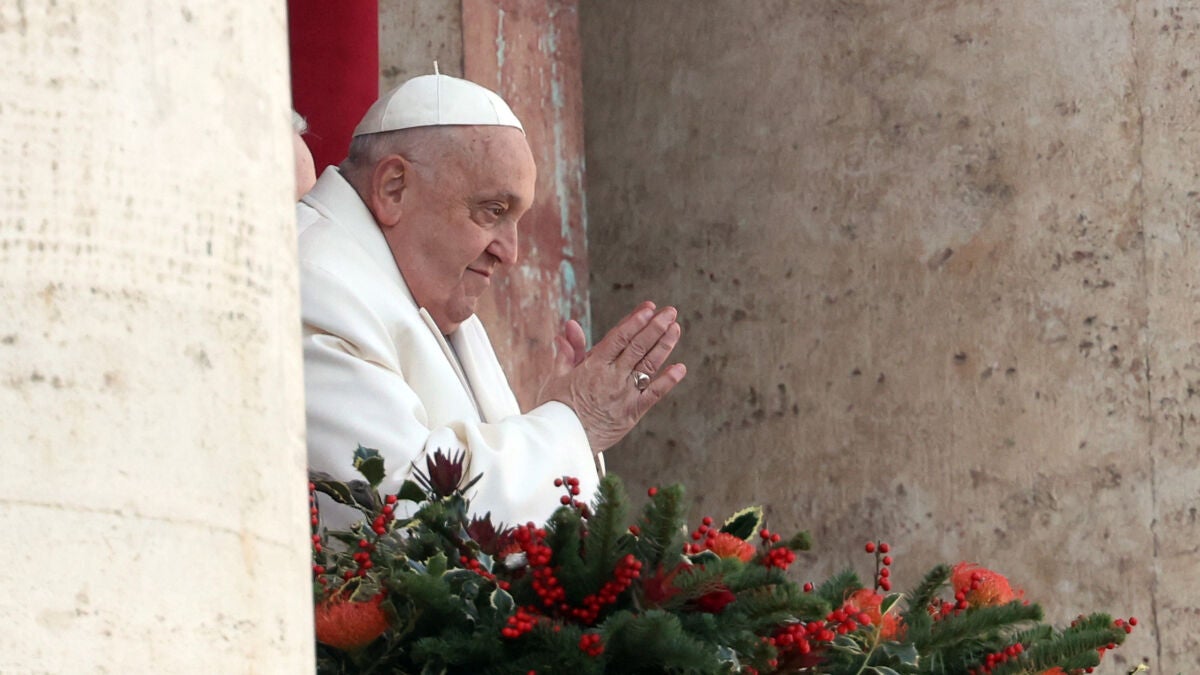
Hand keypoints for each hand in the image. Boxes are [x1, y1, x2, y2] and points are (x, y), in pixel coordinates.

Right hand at [537, 301, 686, 452]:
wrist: (561, 441)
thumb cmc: (556, 408)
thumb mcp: (558, 376)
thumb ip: (569, 351)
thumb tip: (570, 325)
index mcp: (593, 366)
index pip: (619, 337)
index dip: (635, 320)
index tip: (649, 307)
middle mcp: (612, 377)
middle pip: (638, 347)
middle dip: (656, 327)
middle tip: (670, 311)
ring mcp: (624, 395)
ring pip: (648, 366)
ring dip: (664, 346)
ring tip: (675, 329)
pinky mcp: (632, 413)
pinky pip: (654, 395)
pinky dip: (668, 381)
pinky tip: (680, 368)